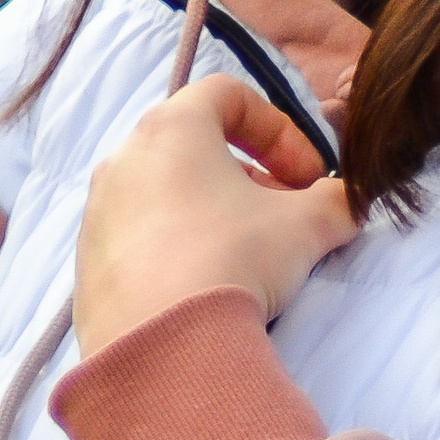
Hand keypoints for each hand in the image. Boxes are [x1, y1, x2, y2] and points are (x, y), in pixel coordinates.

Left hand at [73, 70, 356, 358]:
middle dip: (250, 176)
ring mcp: (99, 210)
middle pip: (195, 146)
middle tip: (284, 216)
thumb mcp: (307, 226)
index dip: (280, 129)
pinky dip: (179, 247)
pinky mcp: (89, 261)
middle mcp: (124, 158)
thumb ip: (337, 202)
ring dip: (214, 212)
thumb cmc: (233, 259)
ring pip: (166, 193)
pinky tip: (207, 287)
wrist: (162, 345)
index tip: (308, 176)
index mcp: (171, 128)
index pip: (228, 94)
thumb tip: (350, 202)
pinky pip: (142, 238)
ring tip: (248, 256)